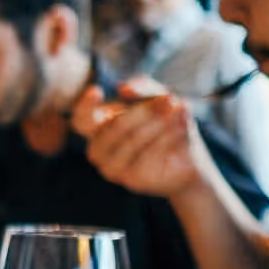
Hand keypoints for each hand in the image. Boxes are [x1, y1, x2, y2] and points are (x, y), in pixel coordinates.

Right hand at [75, 82, 213, 200]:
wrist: (188, 158)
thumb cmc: (166, 124)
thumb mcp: (157, 98)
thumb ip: (143, 88)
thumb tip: (123, 88)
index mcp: (97, 128)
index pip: (80, 119)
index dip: (84, 106)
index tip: (97, 90)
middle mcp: (98, 150)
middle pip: (114, 127)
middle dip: (144, 112)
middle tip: (169, 100)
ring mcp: (112, 168)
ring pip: (132, 141)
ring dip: (159, 124)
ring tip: (179, 111)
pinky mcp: (130, 180)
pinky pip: (147, 156)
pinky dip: (166, 139)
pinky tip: (181, 130)